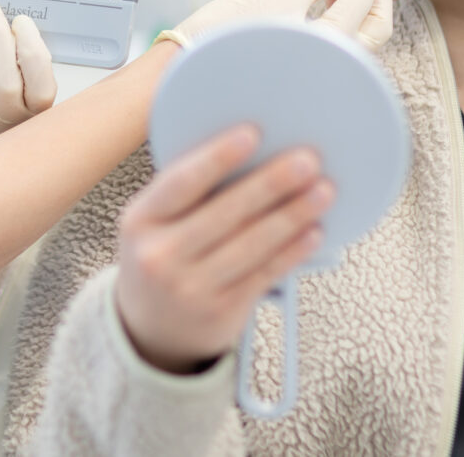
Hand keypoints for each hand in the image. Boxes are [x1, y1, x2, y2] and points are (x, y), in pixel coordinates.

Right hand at [115, 125, 332, 373]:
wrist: (150, 330)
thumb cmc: (161, 257)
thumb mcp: (154, 223)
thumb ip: (187, 192)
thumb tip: (248, 152)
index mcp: (141, 220)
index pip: (182, 182)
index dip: (218, 157)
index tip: (252, 134)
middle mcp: (160, 255)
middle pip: (225, 213)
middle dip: (272, 183)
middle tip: (307, 160)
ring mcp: (190, 287)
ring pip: (252, 244)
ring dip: (293, 215)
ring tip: (322, 192)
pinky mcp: (221, 311)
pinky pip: (264, 274)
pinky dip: (293, 251)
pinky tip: (313, 232)